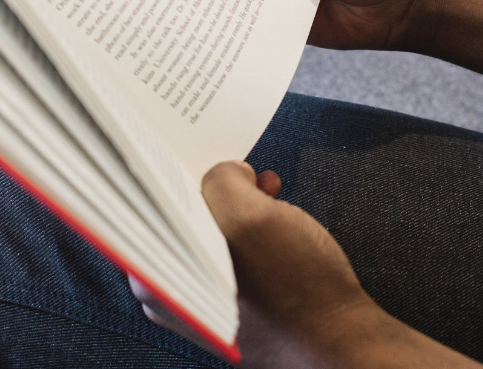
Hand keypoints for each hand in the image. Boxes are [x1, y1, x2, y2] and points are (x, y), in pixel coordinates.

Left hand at [133, 161, 378, 367]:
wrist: (340, 339)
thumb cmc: (296, 288)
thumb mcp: (252, 217)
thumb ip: (223, 181)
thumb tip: (226, 173)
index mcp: (157, 277)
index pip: (142, 208)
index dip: (166, 169)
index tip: (182, 143)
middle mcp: (170, 293)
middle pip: (175, 216)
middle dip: (207, 182)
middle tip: (232, 162)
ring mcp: (201, 298)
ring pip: (205, 229)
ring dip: (232, 199)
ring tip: (260, 183)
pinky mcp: (231, 300)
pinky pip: (228, 248)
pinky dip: (246, 222)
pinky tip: (271, 206)